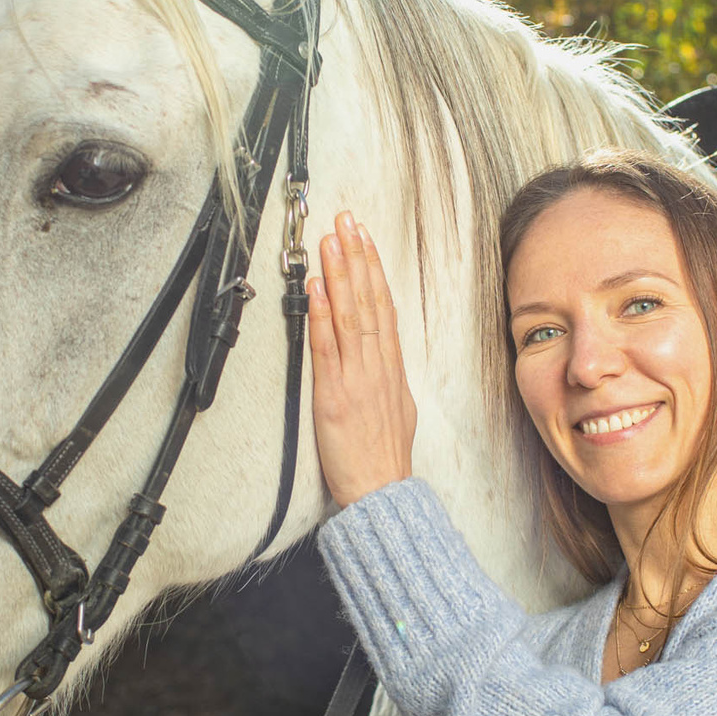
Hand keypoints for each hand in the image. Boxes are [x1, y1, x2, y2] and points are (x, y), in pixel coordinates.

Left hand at [307, 209, 416, 506]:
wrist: (381, 494)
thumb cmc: (386, 459)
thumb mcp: (400, 410)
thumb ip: (388, 378)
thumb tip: (383, 354)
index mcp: (391, 369)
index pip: (383, 307)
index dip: (374, 269)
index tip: (365, 238)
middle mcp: (376, 367)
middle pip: (368, 302)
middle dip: (358, 257)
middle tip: (347, 221)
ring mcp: (356, 379)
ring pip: (350, 316)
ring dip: (340, 275)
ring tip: (332, 241)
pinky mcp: (334, 397)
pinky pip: (328, 350)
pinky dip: (322, 317)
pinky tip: (316, 289)